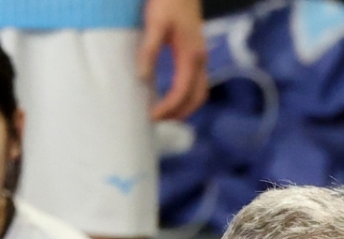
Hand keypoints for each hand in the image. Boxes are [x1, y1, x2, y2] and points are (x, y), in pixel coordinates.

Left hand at [139, 0, 207, 119]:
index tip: (151, 116)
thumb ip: (148, 51)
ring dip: (186, 107)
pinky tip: (172, 95)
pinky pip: (197, 83)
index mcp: (190, 56)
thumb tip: (141, 78)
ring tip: (166, 113)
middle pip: (197, 98)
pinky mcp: (198, 54)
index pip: (181, 92)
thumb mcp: (155, 24)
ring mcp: (202, 58)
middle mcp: (200, 61)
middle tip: (158, 120)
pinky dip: (187, 96)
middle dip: (179, 113)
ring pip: (200, 92)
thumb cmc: (168, 2)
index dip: (168, 108)